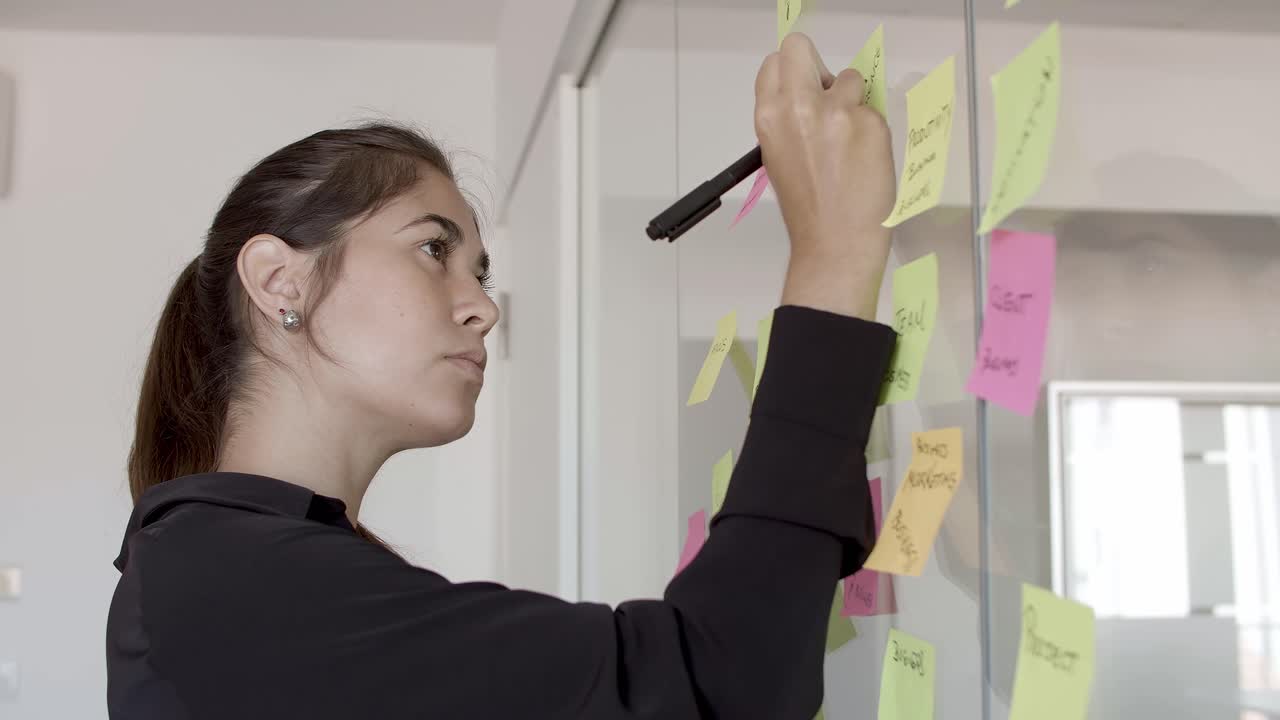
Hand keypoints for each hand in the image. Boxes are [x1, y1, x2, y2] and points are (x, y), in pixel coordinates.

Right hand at [754, 33, 895, 319]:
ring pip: (849, 77)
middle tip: (828, 97)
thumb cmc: (808, 208)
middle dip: (817, 68)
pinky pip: (873, 109)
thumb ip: (788, 118)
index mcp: (768, 117)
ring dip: (852, 100)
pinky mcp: (870, 124)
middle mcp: (798, 107)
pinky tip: (863, 158)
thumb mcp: (778, 156)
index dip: (793, 74)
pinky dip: (871, 129)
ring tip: (848, 139)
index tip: (804, 89)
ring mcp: (837, 113)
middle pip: (802, 48)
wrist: (834, 244)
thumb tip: (814, 90)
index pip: (776, 62)